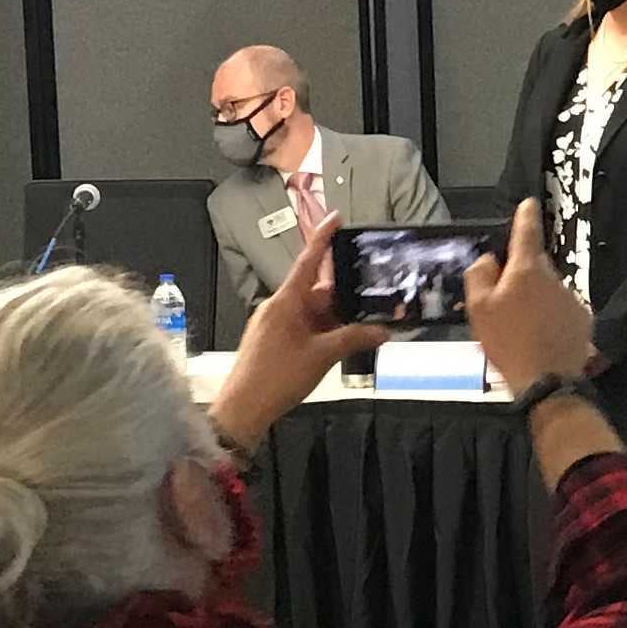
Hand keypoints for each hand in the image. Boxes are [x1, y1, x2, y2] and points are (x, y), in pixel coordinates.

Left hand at [215, 218, 387, 445]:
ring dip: (334, 321)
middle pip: (316, 292)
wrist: (244, 408)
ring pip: (311, 313)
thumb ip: (354, 338)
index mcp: (286, 301)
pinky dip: (322, 333)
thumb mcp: (322, 355)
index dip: (323, 239)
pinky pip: (303, 328)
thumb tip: (381, 331)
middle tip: (370, 301)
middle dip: (342, 299)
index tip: (336, 219)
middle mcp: (278, 307)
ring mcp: (274, 324)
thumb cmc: (276, 377)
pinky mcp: (273, 341)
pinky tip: (338, 347)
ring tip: (360, 330)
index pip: (308, 261)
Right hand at [464, 202, 593, 390]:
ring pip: (547, 290)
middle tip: (504, 304)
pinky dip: (550, 318)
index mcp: (526, 270)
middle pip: (534, 266)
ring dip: (535, 301)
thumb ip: (479, 275)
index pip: (527, 231)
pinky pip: (560, 309)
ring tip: (521, 329)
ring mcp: (570, 297)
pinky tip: (539, 338)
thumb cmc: (508, 343)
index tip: (528, 204)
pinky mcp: (582, 318)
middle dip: (520, 277)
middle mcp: (553, 277)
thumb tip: (489, 259)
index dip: (525, 215)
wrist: (547, 382)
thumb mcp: (478, 308)